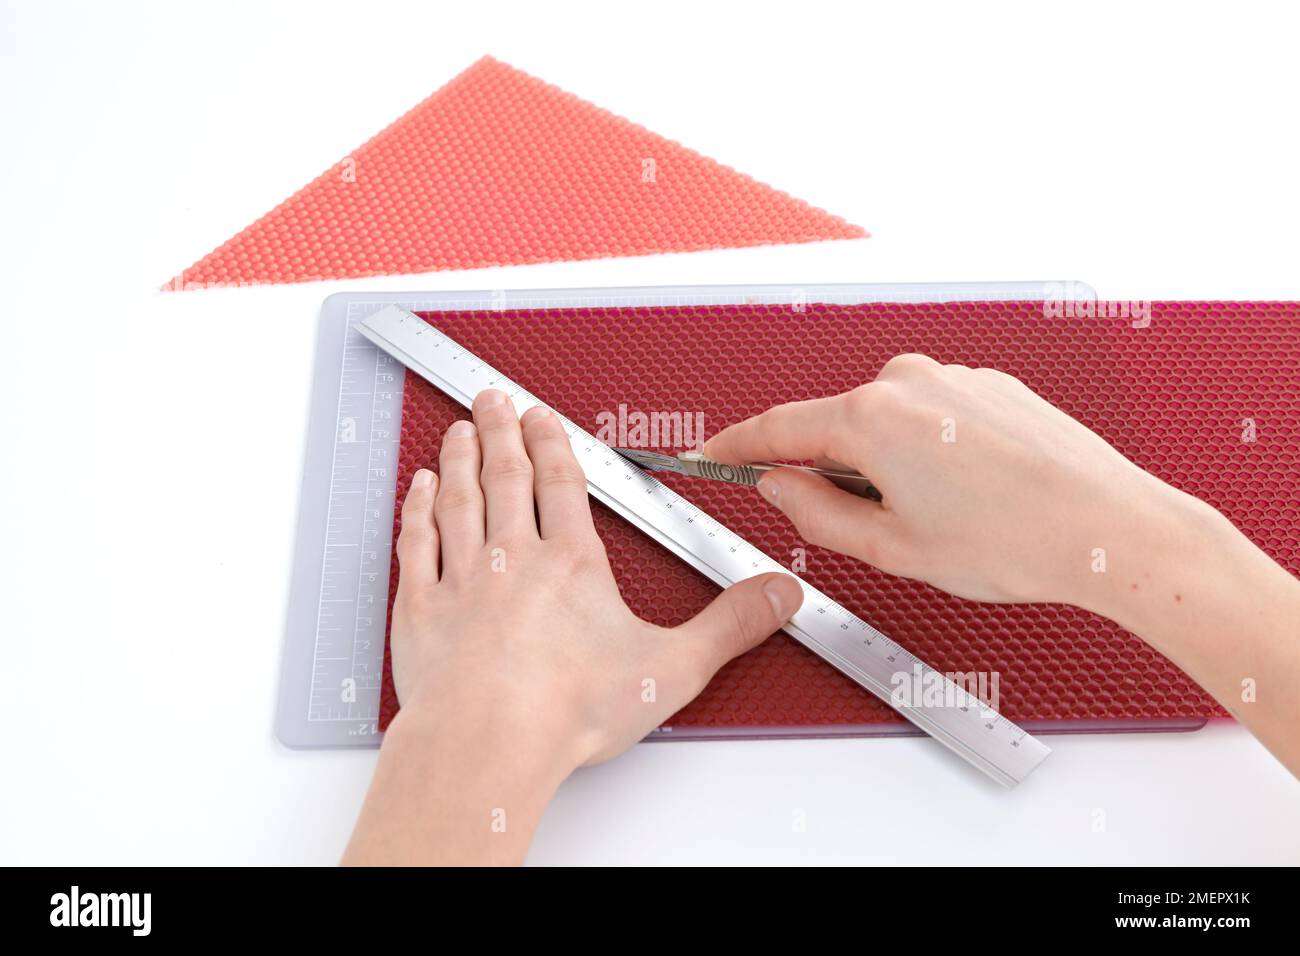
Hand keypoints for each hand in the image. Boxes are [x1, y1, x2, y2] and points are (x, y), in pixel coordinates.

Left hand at [344, 389, 801, 864]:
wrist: (487, 743)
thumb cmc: (567, 710)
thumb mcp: (672, 667)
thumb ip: (729, 626)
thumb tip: (776, 595)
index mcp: (570, 563)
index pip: (560, 484)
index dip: (551, 444)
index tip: (541, 417)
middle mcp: (512, 558)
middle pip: (505, 477)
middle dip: (500, 433)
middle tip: (491, 401)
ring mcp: (461, 579)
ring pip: (458, 500)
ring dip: (458, 460)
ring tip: (457, 431)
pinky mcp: (420, 610)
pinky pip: (416, 544)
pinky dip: (416, 511)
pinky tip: (418, 490)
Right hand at [706, 354, 1299, 777]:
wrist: (1110, 528)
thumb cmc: (1017, 541)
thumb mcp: (891, 548)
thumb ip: (815, 513)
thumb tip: (780, 487)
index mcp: (871, 418)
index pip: (776, 427)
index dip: (735, 447)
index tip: (710, 455)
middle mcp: (908, 382)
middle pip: (834, 426)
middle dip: (832, 472)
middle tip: (864, 529)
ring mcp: (953, 378)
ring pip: (886, 425)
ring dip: (886, 466)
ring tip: (939, 520)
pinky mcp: (989, 385)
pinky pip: (930, 417)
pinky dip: (927, 453)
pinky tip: (967, 496)